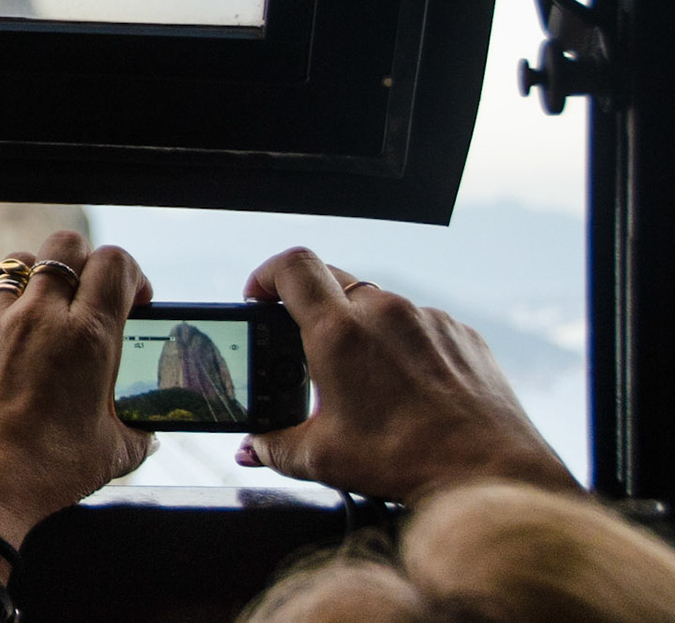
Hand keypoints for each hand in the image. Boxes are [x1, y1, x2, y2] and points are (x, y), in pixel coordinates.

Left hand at [0, 231, 154, 551]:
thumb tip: (146, 430)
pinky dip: (9, 309)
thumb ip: (137, 430)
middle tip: (92, 296)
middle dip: (86, 260)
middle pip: (66, 246)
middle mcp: (40, 317)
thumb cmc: (46, 473)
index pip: (115, 263)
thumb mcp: (112, 453)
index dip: (131, 274)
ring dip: (42, 275)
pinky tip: (16, 344)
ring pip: (21, 261)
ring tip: (50, 308)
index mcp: (87, 337)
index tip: (135, 300)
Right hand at [239, 246, 577, 502]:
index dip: (266, 274)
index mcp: (340, 333)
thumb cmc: (405, 464)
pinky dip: (402, 342)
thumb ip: (275, 446)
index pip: (292, 267)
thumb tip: (252, 448)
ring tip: (364, 376)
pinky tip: (408, 385)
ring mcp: (427, 318)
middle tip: (305, 344)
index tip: (260, 298)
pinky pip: (418, 322)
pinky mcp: (461, 332)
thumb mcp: (323, 458)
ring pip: (377, 303)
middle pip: (331, 278)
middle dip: (309, 305)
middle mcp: (384, 312)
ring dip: (360, 326)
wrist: (489, 475)